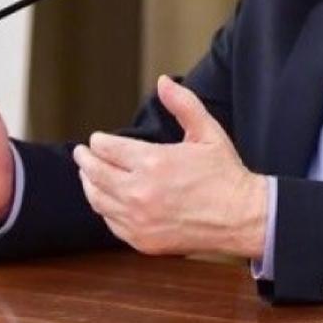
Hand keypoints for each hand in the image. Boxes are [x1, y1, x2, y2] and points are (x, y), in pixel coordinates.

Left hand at [72, 75, 267, 257]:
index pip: (107, 149)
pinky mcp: (142, 240)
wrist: (240, 216)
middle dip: (85, 160)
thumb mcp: (208, 132)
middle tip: (82, 153)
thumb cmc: (225, 174)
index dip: (99, 141)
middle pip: (95, 173)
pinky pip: (111, 223)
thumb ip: (183, 104)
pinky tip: (107, 200)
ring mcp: (139, 219)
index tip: (97, 139)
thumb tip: (163, 82)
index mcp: (154, 162)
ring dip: (89, 184)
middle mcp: (140, 192)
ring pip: (98, 200)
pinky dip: (104, 209)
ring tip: (87, 175)